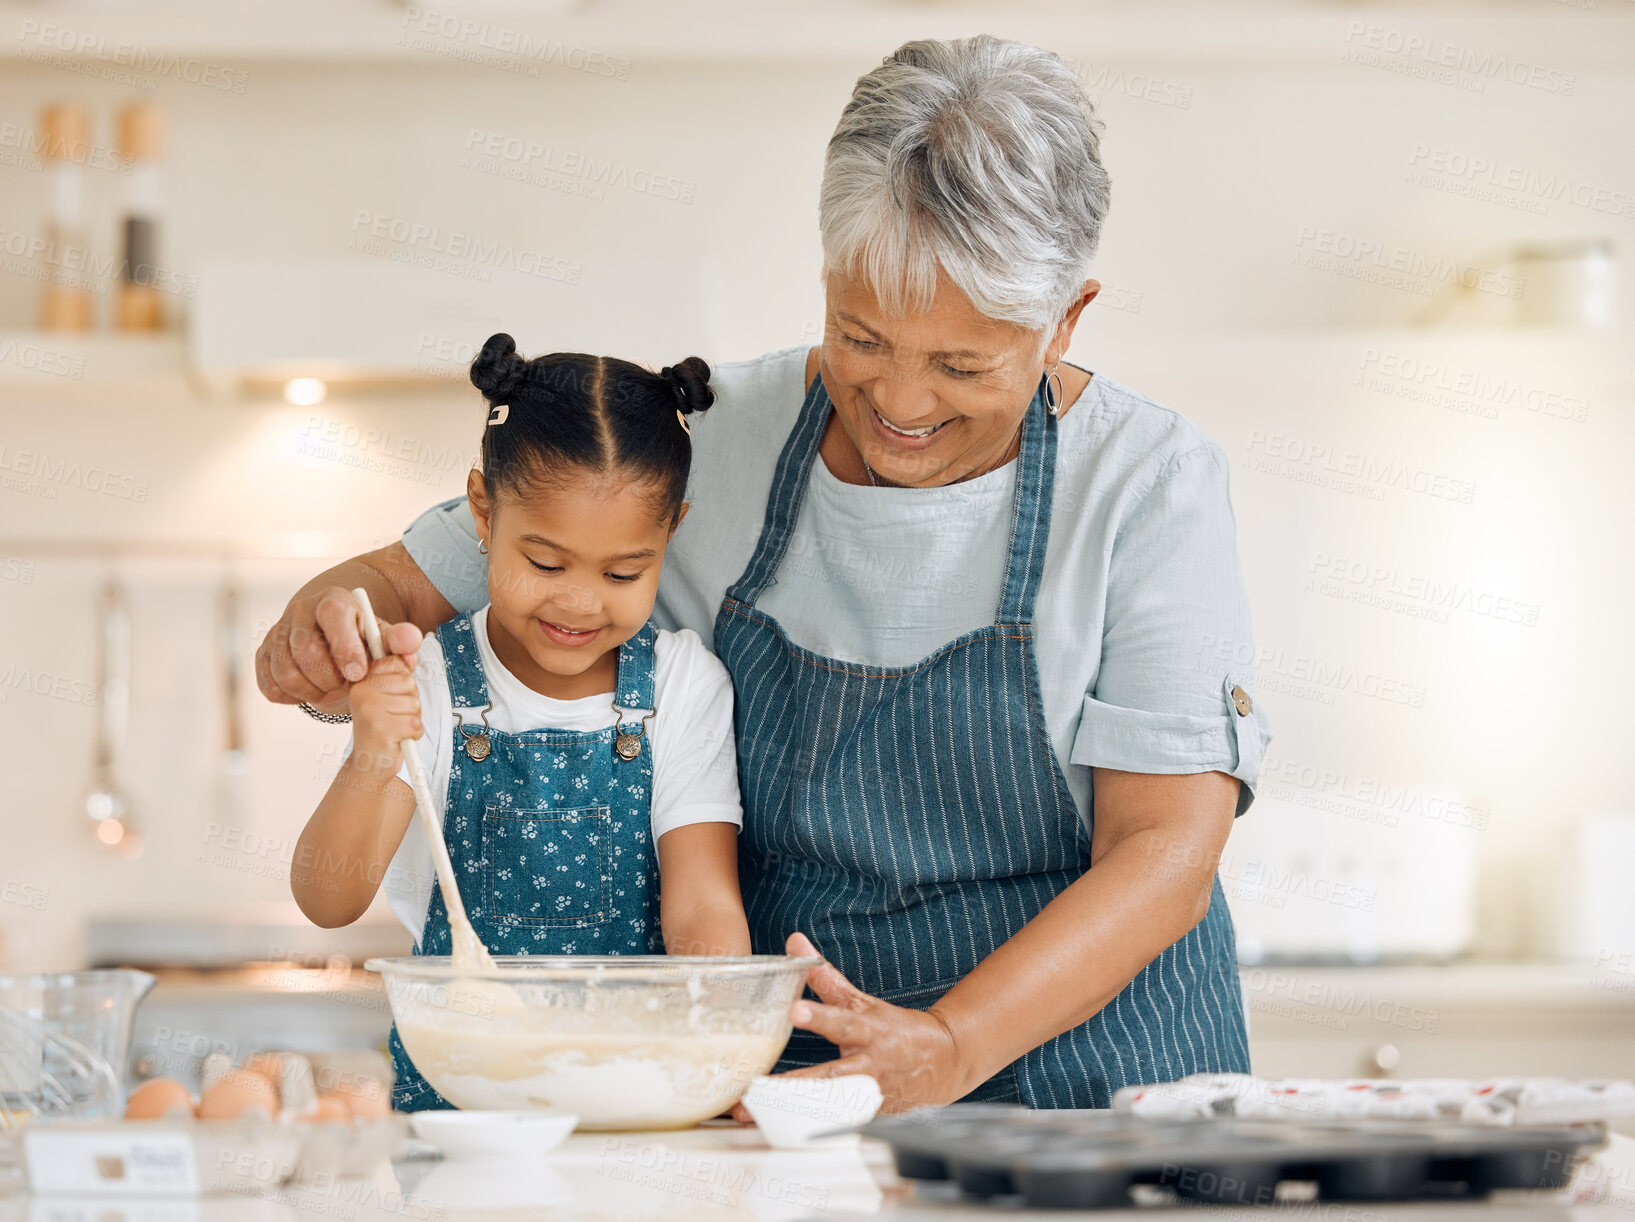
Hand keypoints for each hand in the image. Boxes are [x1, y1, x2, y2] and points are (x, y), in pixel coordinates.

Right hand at [256, 585, 422, 707]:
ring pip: (286, 672)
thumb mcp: (384, 638)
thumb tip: (411, 641)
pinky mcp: (263, 655)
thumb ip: (401, 640)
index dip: (345, 648)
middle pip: (306, 651)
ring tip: (331, 690)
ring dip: (311, 691)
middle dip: (329, 678)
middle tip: (346, 686)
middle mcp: (300, 611)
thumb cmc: (361, 640)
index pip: (333, 615)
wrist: (331, 638)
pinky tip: (311, 691)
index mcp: (334, 601)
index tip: (358, 673)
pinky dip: (292, 697)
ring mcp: (277, 633)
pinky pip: (270, 685)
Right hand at [347, 655, 422, 774]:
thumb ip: (397, 673)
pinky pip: (415, 724)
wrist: (368, 763)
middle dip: (409, 702)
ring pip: (414, 704)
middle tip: (393, 717)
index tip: (391, 698)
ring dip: (411, 719)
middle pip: (409, 683)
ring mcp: (369, 709)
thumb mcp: (386, 696)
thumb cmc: (381, 728)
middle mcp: (361, 691)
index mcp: (361, 680)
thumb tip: (410, 652)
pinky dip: (413, 735)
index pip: (396, 662)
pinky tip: (397, 739)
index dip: (403, 683)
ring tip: (394, 728)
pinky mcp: (380, 729)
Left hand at [731, 932, 975, 1120]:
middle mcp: (867, 1066)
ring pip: (826, 1108)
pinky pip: (833, 1126)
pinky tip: (779, 1133)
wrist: (941, 1063)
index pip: (842, 1020)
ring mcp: (867, 1096)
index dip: (819, 1016)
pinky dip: (808, 1130)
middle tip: (754, 1090)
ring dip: (790, 1112)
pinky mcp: (866, 1117)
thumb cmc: (894, 1030)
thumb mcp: (862, 1001)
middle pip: (827, 1077)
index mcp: (868, 1031)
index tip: (794, 1010)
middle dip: (789, 1085)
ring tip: (753, 1115)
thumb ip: (825, 977)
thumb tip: (795, 942)